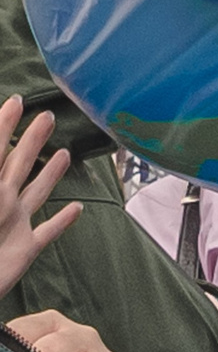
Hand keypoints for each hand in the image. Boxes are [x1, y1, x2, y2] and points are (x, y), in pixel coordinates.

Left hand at [0, 96, 75, 298]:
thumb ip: (0, 184)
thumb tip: (2, 168)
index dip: (4, 125)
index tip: (14, 101)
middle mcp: (3, 203)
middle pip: (20, 164)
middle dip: (32, 139)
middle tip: (46, 116)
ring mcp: (16, 226)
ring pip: (36, 192)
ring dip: (50, 173)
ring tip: (62, 154)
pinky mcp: (26, 250)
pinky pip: (48, 232)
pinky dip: (63, 221)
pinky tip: (76, 210)